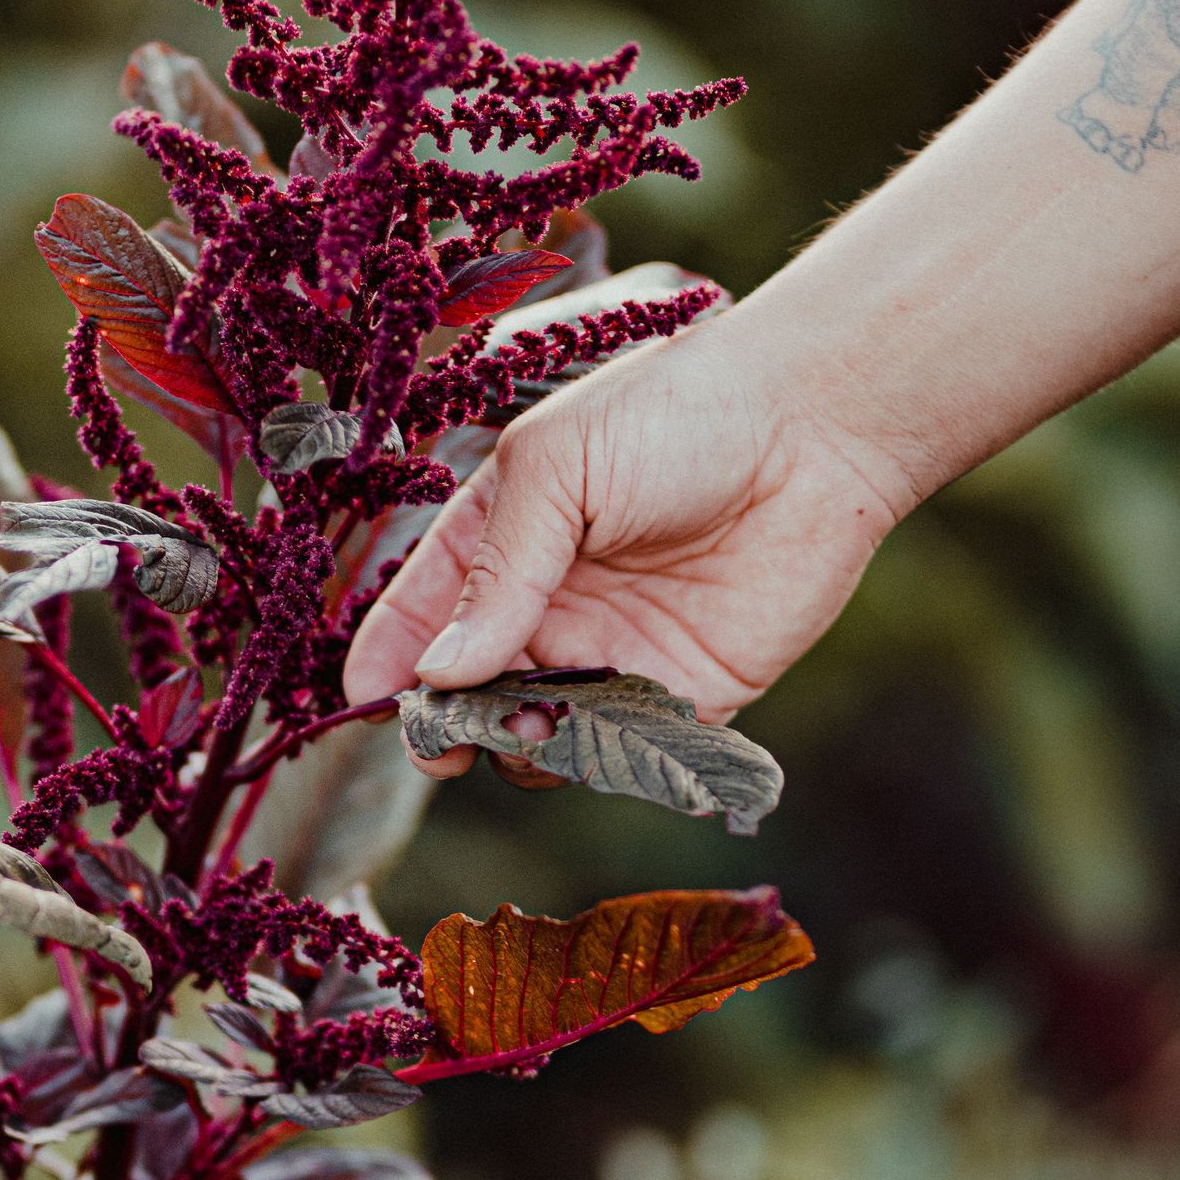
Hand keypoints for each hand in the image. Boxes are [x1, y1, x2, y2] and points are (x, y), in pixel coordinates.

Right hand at [343, 325, 913, 773]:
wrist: (816, 428)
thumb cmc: (678, 416)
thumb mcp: (557, 470)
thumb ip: (495, 574)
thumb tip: (437, 676)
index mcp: (499, 541)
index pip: (416, 618)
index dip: (384, 665)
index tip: (364, 704)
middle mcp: (546, 609)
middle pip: (466, 695)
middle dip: (448, 723)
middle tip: (450, 736)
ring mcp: (609, 659)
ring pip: (533, 738)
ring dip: (520, 746)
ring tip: (533, 724)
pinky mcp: (682, 700)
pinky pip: (618, 756)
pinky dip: (595, 764)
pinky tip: (596, 738)